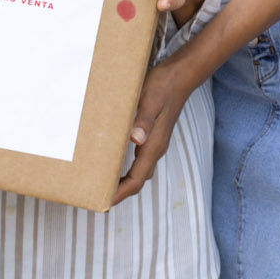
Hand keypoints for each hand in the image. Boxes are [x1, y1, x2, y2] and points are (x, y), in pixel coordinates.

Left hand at [112, 57, 192, 204]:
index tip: (104, 202)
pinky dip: (127, 169)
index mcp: (154, 145)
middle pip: (138, 180)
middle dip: (120, 192)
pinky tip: (115, 163)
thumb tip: (136, 140)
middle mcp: (156, 148)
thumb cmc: (164, 86)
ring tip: (104, 186)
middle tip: (98, 197)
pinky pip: (140, 161)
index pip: (137, 179)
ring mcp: (155, 143)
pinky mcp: (153, 136)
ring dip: (124, 182)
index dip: (120, 193)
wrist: (180, 76)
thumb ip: (144, 120)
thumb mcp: (150, 100)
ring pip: (140, 172)